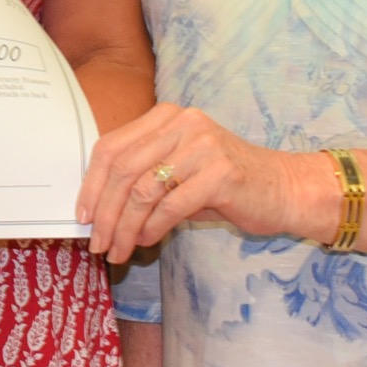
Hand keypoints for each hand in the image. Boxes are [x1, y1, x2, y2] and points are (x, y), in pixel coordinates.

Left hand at [77, 103, 311, 263]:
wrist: (285, 189)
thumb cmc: (224, 183)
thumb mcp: (178, 168)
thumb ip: (142, 175)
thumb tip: (98, 208)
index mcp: (165, 116)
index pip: (111, 147)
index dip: (91, 183)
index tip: (82, 215)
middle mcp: (182, 123)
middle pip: (123, 169)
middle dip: (105, 212)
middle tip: (97, 243)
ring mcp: (202, 146)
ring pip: (143, 191)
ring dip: (125, 227)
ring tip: (119, 250)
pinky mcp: (220, 174)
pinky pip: (171, 206)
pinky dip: (152, 229)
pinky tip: (147, 243)